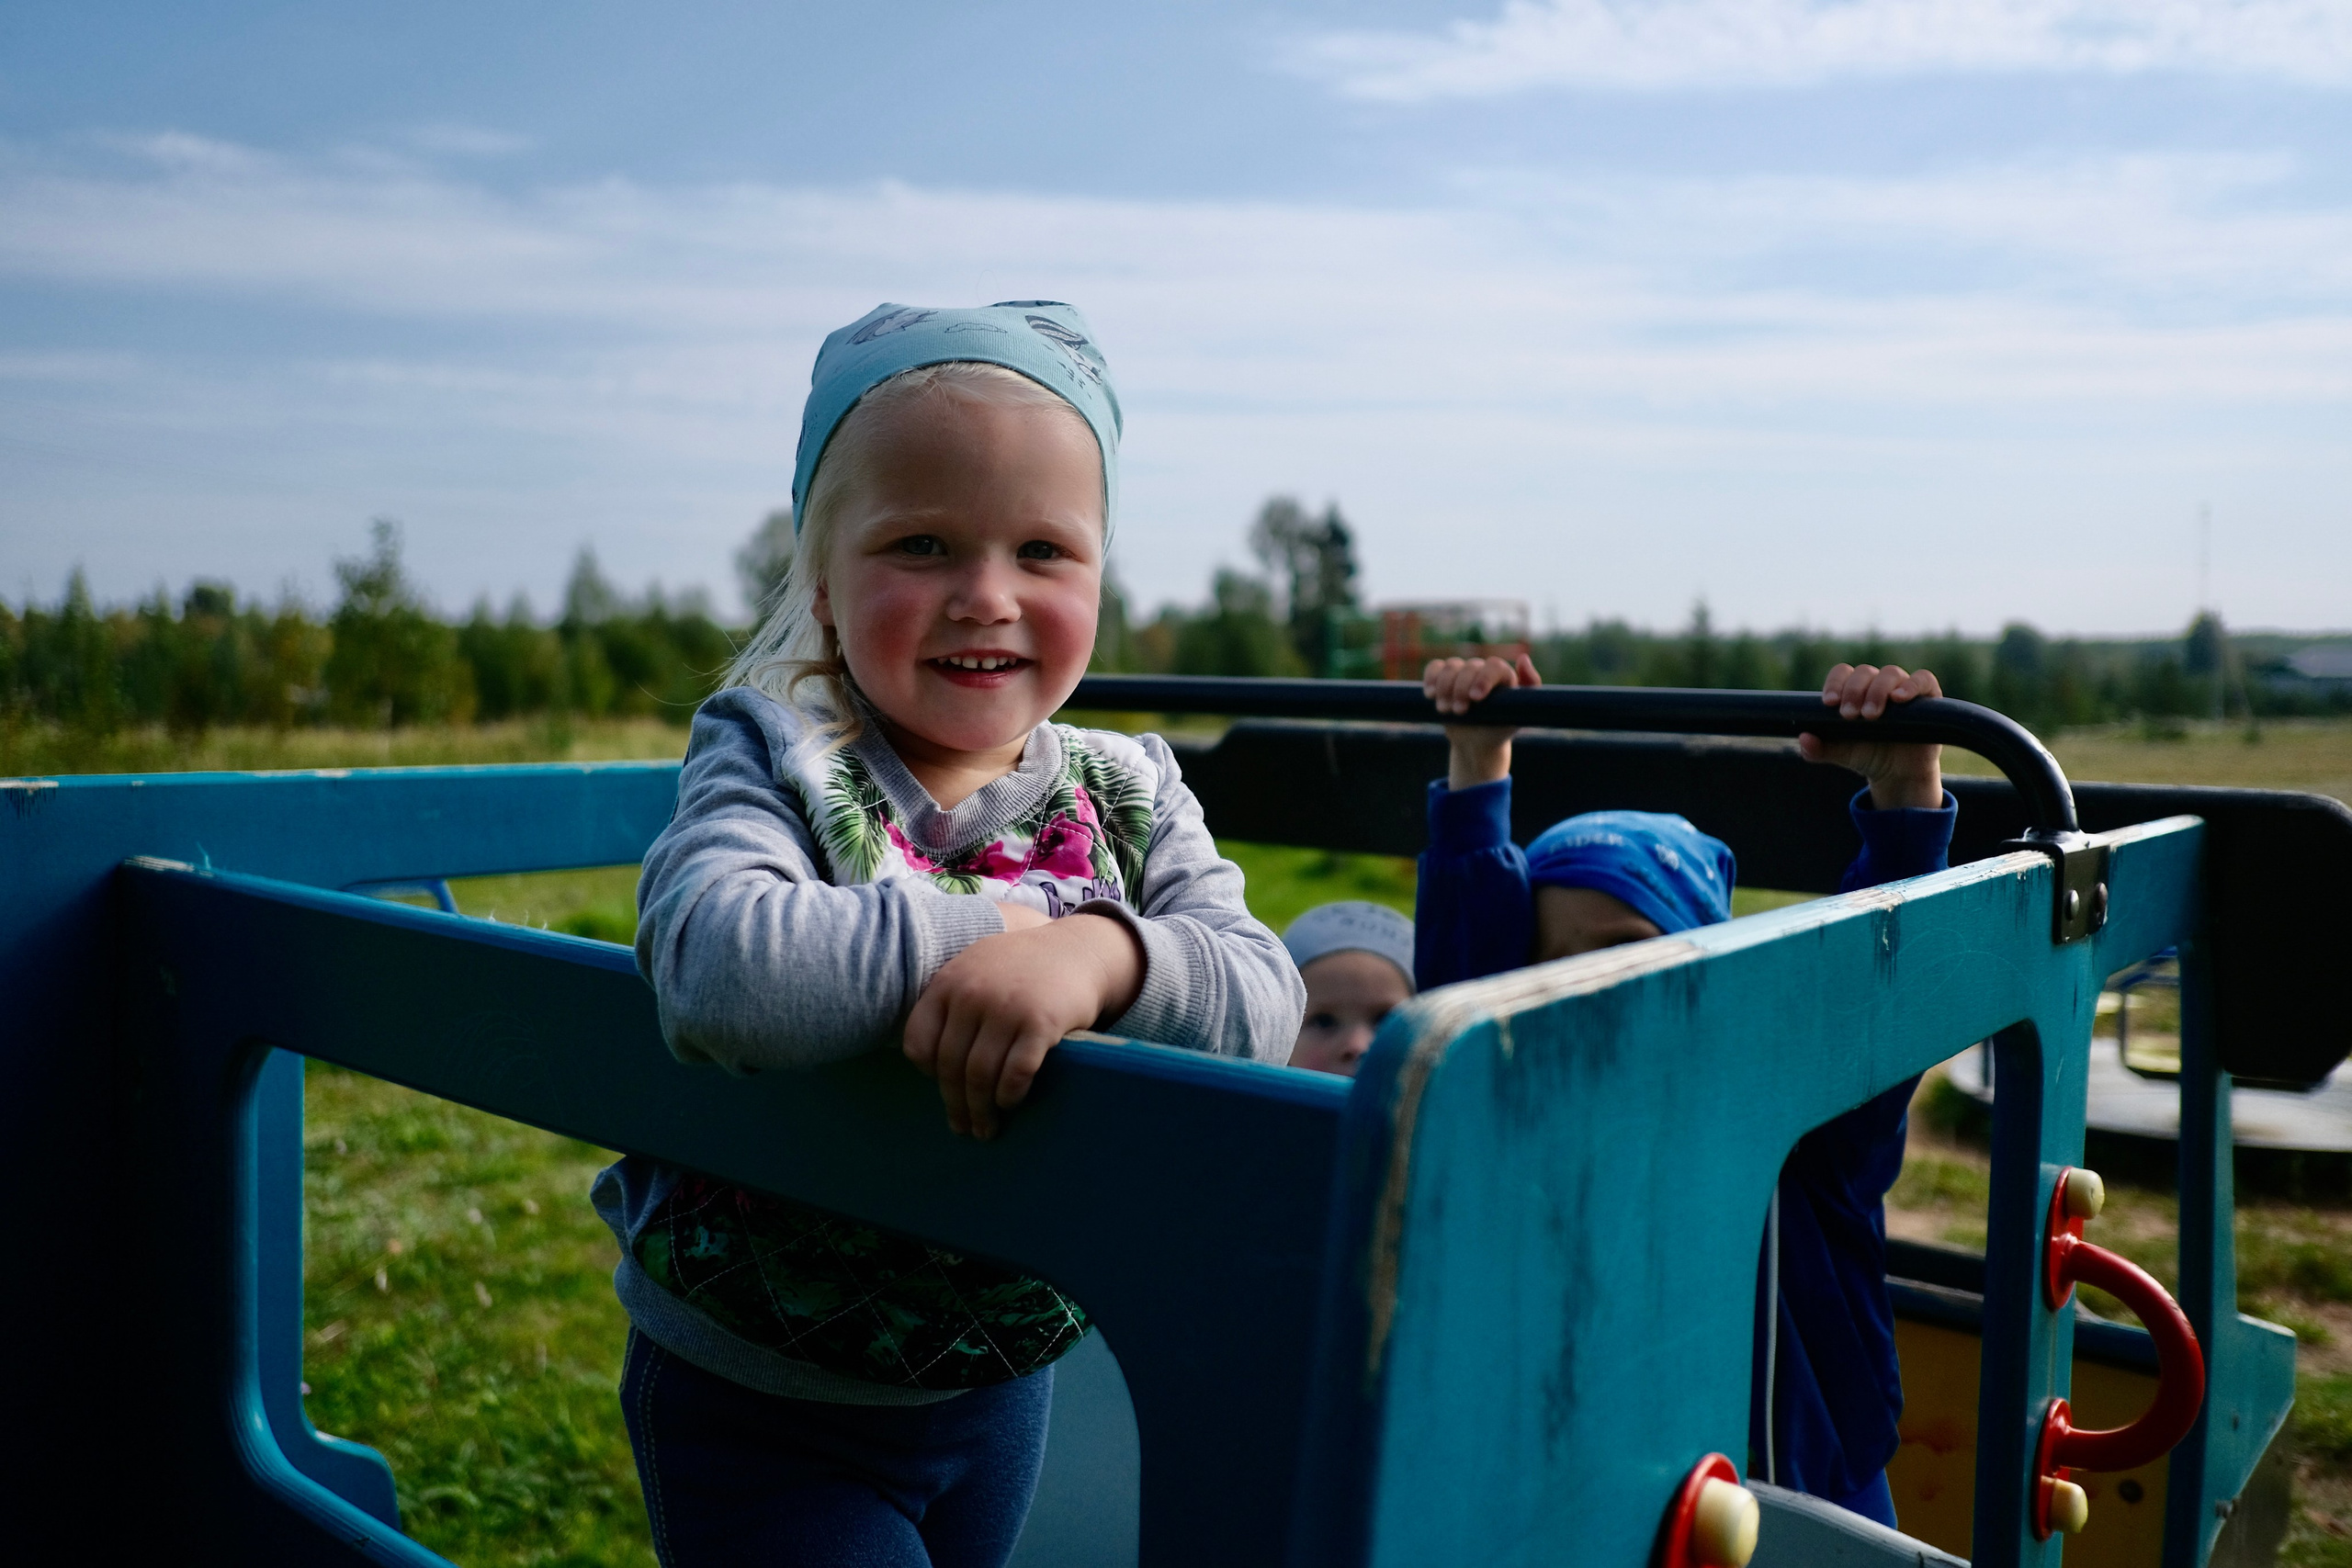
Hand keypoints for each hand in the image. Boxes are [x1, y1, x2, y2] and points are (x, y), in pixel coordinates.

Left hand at [902, 912, 1143, 1138]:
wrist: (1079, 950)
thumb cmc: (1023, 966)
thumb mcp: (976, 967)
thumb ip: (950, 1002)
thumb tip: (931, 1062)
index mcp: (948, 983)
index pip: (918, 1043)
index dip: (927, 1073)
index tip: (942, 1085)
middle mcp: (972, 995)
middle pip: (950, 1066)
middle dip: (955, 1105)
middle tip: (962, 1128)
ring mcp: (1006, 1009)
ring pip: (980, 1076)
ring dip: (981, 1110)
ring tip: (986, 1129)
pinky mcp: (1041, 1024)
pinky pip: (1016, 1073)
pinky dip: (1009, 1095)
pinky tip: (1010, 1104)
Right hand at [1424, 653, 1540, 788]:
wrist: (1477, 743)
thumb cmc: (1500, 729)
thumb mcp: (1518, 715)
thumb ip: (1530, 687)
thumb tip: (1523, 659)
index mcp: (1503, 676)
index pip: (1494, 666)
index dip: (1483, 678)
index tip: (1476, 698)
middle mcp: (1483, 671)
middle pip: (1469, 667)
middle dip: (1460, 689)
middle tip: (1459, 712)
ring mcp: (1463, 674)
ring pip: (1450, 667)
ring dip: (1444, 687)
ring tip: (1444, 710)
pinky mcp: (1445, 679)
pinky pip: (1435, 668)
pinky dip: (1430, 678)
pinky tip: (1429, 694)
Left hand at [1798, 663, 1944, 810]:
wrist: (1898, 775)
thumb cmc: (1867, 756)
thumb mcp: (1841, 754)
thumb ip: (1818, 749)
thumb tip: (1804, 738)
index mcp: (1855, 691)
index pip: (1843, 673)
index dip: (1835, 683)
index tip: (1829, 703)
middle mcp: (1878, 685)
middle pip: (1865, 672)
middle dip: (1854, 691)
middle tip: (1849, 716)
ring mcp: (1903, 689)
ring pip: (1891, 673)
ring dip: (1878, 690)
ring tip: (1871, 715)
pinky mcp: (1928, 698)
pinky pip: (1923, 680)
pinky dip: (1912, 685)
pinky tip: (1900, 698)